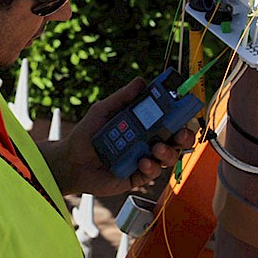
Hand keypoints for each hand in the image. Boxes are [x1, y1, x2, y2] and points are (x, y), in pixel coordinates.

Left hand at [42, 77, 196, 196]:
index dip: (180, 113)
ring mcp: (145, 158)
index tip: (185, 108)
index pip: (168, 117)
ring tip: (156, 147)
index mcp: (142, 123)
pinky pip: (154, 172)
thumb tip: (141, 81)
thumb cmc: (86, 135)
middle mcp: (147, 140)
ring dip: (168, 151)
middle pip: (177, 138)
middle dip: (185, 135)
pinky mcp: (139, 176)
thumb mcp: (103, 111)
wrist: (72, 162)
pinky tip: (142, 162)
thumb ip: (123, 98)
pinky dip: (151, 166)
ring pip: (170, 156)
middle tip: (180, 133)